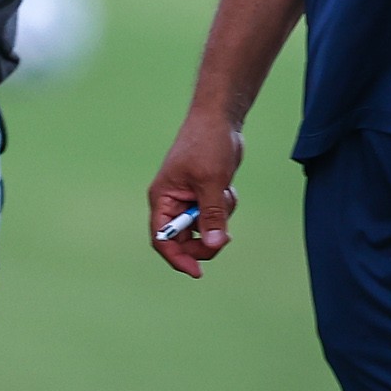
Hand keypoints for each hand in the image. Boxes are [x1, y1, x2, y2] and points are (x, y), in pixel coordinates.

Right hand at [148, 108, 242, 279]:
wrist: (220, 119)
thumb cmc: (207, 143)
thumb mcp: (211, 181)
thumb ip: (212, 214)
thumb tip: (215, 244)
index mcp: (163, 198)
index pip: (162, 238)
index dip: (177, 258)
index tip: (197, 271)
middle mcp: (173, 202)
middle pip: (184, 239)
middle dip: (205, 240)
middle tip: (225, 238)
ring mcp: (189, 199)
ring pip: (204, 229)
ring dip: (219, 220)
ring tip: (225, 195)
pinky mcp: (205, 194)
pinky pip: (215, 216)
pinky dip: (225, 209)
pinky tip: (228, 188)